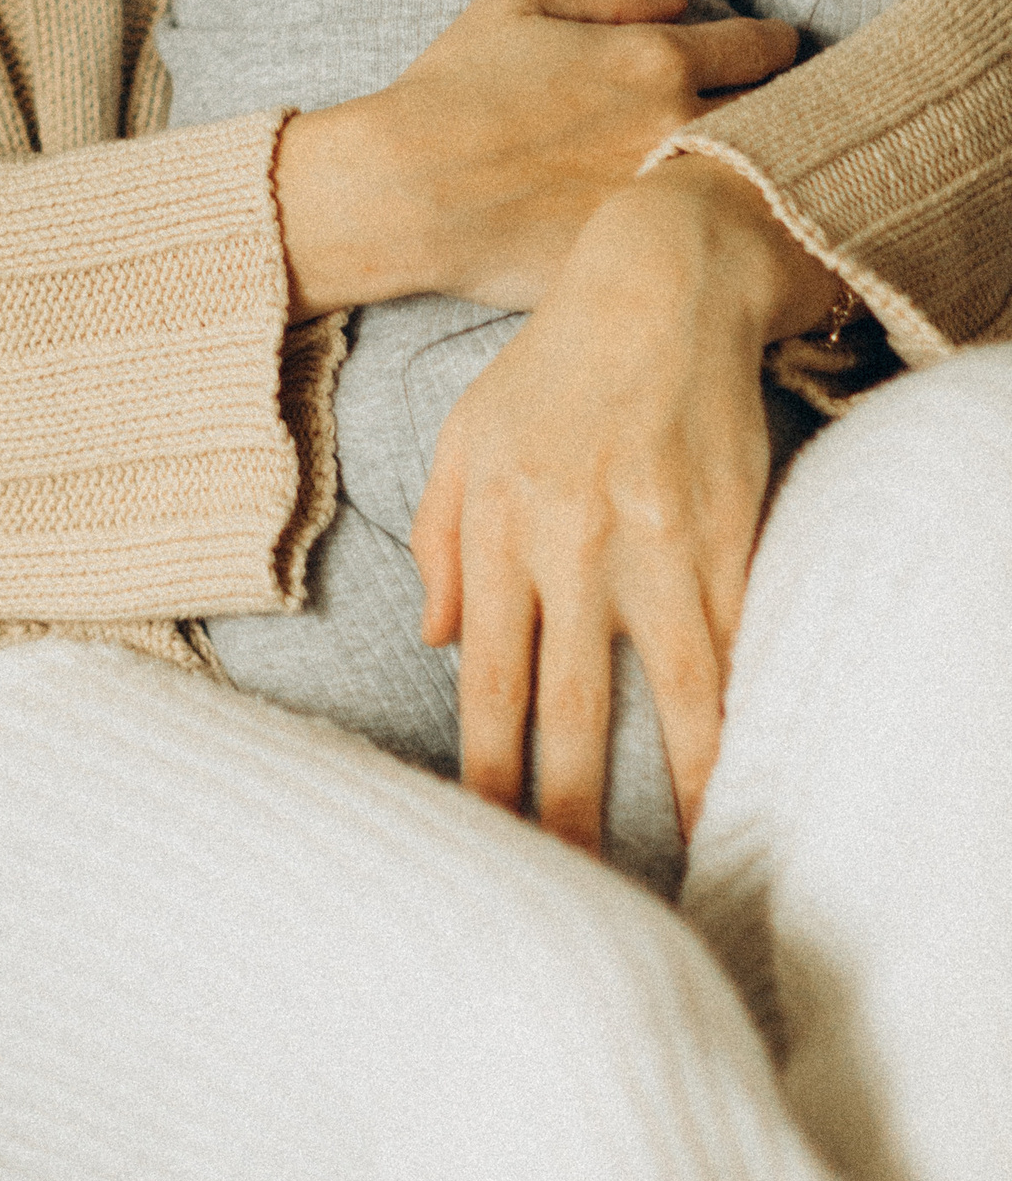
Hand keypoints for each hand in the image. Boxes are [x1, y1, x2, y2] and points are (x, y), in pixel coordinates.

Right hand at [273, 0, 800, 318]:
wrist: (403, 190)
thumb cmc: (449, 90)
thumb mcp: (515, 4)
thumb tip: (680, 4)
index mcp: (657, 58)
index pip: (769, 46)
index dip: (774, 48)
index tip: (769, 57)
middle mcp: (680, 126)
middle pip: (788, 116)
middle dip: (788, 110)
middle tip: (771, 116)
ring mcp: (669, 197)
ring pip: (764, 182)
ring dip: (765, 173)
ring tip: (754, 174)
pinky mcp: (649, 253)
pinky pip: (720, 241)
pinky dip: (727, 231)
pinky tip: (717, 230)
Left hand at [411, 157, 832, 849]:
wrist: (657, 291)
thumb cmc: (549, 371)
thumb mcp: (464, 439)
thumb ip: (441, 541)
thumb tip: (439, 641)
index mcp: (500, 528)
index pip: (491, 682)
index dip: (490, 769)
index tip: (486, 837)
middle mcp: (576, 547)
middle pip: (569, 708)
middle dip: (565, 809)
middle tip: (566, 889)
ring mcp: (661, 546)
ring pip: (669, 695)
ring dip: (674, 787)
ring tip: (680, 862)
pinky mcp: (731, 537)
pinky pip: (736, 647)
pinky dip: (738, 713)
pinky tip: (741, 770)